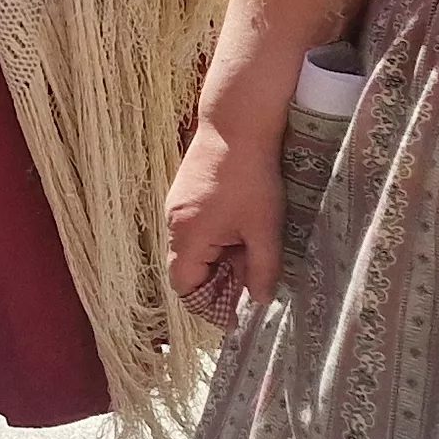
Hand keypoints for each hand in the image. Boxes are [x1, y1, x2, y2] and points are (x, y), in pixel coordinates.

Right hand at [164, 117, 284, 329]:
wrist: (236, 125)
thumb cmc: (250, 179)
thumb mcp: (264, 229)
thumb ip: (262, 269)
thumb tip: (260, 300)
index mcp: (188, 237)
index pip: (185, 286)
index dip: (207, 304)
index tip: (234, 313)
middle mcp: (174, 223)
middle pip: (187, 268)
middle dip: (217, 281)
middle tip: (250, 283)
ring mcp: (177, 205)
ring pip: (193, 247)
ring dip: (218, 259)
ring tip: (250, 254)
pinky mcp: (185, 192)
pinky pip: (195, 228)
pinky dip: (215, 239)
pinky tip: (241, 229)